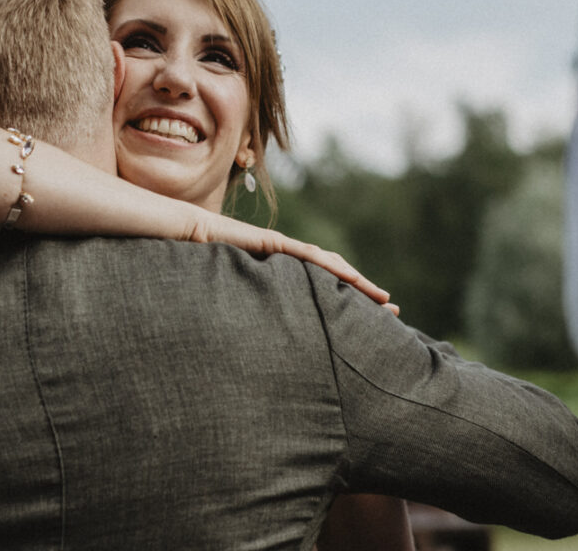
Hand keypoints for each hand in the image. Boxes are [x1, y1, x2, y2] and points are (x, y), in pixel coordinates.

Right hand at [191, 215, 395, 309]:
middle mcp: (286, 262)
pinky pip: (307, 256)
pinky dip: (332, 266)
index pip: (321, 290)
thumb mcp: (233, 295)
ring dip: (358, 282)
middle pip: (334, 277)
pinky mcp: (272, 243)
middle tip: (394, 313)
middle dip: (364, 294)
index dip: (347, 303)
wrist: (183, 233)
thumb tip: (254, 344)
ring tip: (383, 298)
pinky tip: (352, 276)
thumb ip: (248, 311)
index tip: (371, 322)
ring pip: (329, 266)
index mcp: (280, 276)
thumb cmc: (199, 265)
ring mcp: (281, 249)